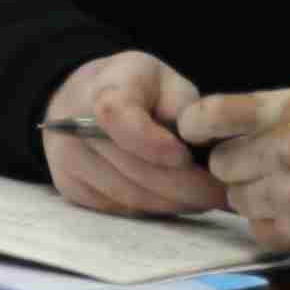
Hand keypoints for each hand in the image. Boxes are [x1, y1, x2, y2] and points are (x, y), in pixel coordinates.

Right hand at [40, 50, 219, 216]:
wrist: (82, 98)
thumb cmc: (136, 89)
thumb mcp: (167, 81)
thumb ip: (184, 106)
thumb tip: (200, 144)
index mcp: (101, 91)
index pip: (119, 118)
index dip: (153, 144)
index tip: (185, 156)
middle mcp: (72, 129)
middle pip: (134, 169)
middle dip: (186, 186)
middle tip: (222, 192)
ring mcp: (67, 162)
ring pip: (132, 196)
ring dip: (175, 202)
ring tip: (206, 197)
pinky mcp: (70, 189)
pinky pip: (121, 208)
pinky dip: (155, 208)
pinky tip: (176, 198)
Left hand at [174, 85, 289, 264]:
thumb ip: (270, 107)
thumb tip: (214, 120)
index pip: (212, 114)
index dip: (196, 123)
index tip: (199, 131)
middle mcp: (283, 152)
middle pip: (221, 164)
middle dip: (239, 164)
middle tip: (271, 163)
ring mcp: (288, 197)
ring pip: (237, 198)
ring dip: (255, 194)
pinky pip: (256, 228)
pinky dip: (271, 222)